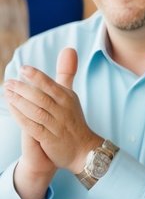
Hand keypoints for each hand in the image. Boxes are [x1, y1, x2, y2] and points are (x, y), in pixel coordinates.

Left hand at [4, 47, 99, 174]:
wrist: (83, 149)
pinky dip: (21, 117)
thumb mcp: (71, 94)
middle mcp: (63, 110)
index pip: (51, 85)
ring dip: (19, 102)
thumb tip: (69, 49)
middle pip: (41, 97)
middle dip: (23, 89)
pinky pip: (33, 126)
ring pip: (36, 111)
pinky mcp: (50, 139)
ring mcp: (57, 125)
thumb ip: (66, 73)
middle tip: (8, 82)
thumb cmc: (73, 119)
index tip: (23, 69)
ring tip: (6, 93)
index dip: (37, 76)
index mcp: (68, 98)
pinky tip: (12, 109)